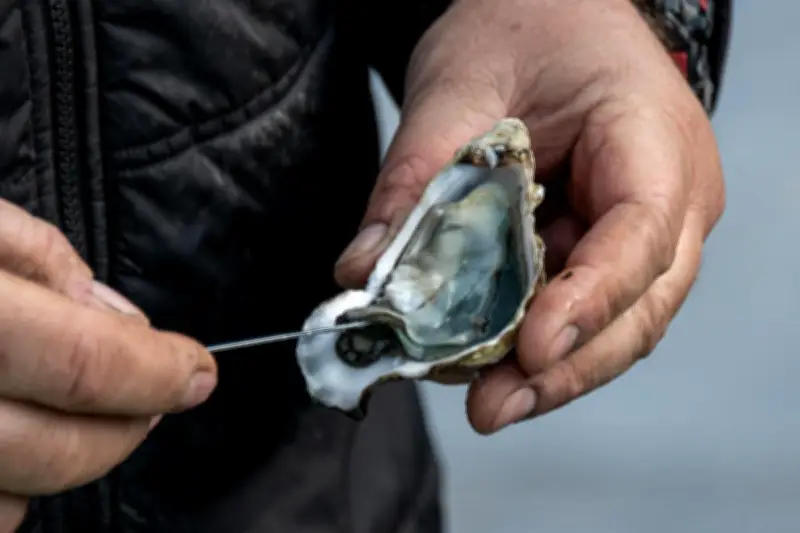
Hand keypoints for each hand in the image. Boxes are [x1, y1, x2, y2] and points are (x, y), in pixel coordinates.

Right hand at [0, 200, 216, 530]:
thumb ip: (39, 257)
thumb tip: (109, 314)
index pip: (85, 364)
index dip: (157, 372)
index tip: (197, 372)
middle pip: (58, 451)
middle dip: (128, 428)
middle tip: (156, 393)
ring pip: (13, 501)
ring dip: (66, 462)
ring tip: (75, 409)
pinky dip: (10, 488)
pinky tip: (16, 438)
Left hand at [334, 0, 723, 433]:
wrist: (553, 11)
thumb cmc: (524, 25)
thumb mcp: (456, 84)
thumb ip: (416, 179)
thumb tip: (363, 273)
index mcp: (653, 140)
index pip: (640, 236)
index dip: (590, 301)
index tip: (529, 349)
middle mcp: (671, 198)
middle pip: (639, 306)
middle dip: (565, 366)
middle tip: (490, 408)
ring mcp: (644, 230)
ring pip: (613, 323)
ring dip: (546, 368)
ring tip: (480, 397)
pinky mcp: (605, 247)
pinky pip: (579, 307)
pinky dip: (531, 337)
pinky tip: (482, 358)